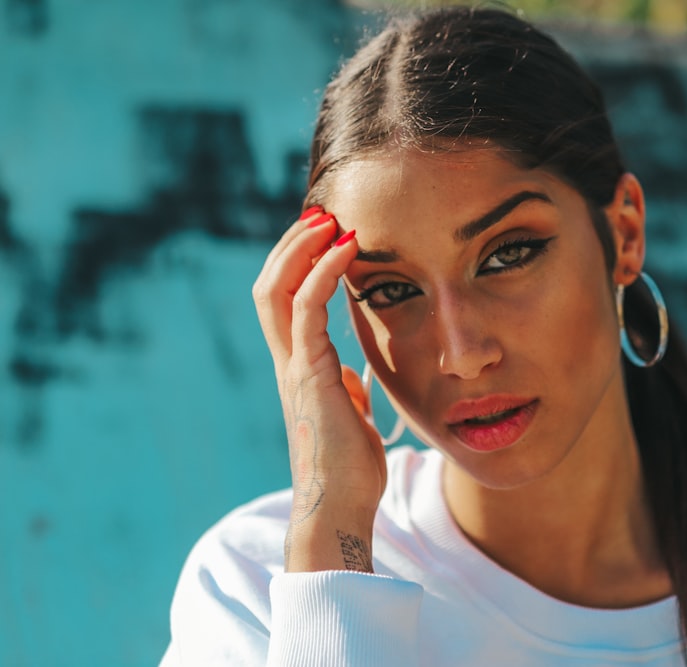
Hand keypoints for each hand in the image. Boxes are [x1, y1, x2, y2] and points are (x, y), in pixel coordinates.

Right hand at [252, 207, 385, 571]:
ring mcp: (294, 367)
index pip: (284, 301)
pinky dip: (325, 273)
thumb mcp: (350, 416)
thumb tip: (352, 376)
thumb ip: (345, 389)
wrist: (340, 507)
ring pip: (277, 290)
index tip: (327, 234)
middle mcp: (288, 362)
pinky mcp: (308, 374)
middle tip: (321, 213)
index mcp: (299, 367)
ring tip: (328, 218)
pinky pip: (307, 310)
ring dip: (302, 249)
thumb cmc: (349, 468)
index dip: (299, 263)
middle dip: (292, 245)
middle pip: (270, 286)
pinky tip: (348, 251)